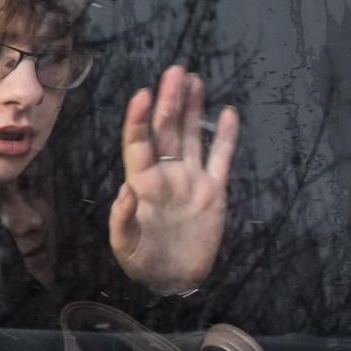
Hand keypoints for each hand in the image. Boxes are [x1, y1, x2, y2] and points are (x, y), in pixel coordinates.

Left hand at [107, 65, 239, 295]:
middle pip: (167, 130)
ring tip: (194, 79)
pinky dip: (225, 136)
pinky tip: (228, 113)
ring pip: (192, 136)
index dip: (140, 118)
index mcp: (143, 182)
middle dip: (170, 100)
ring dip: (193, 108)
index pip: (139, 142)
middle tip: (176, 71)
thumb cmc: (143, 262)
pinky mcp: (214, 191)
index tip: (144, 94)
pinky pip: (221, 158)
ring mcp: (191, 179)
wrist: (175, 280)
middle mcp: (167, 174)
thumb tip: (125, 190)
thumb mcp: (126, 246)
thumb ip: (122, 220)